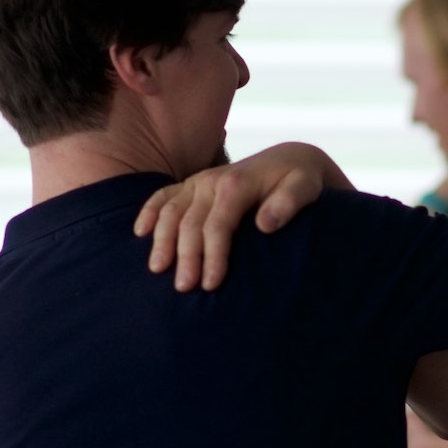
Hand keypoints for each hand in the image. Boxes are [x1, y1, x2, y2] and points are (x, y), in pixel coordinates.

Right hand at [134, 142, 350, 291]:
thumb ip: (289, 203)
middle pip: (190, 222)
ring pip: (171, 211)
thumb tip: (264, 225)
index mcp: (236, 184)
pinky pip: (164, 195)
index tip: (211, 284)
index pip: (218, 225)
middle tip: (183, 288)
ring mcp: (198, 182)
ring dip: (161, 240)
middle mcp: (211, 181)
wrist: (291, 160)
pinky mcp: (192, 184)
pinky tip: (141, 233)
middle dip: (185, 256)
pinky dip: (149, 211)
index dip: (212, 255)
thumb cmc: (300, 180)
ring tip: (158, 269)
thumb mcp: (306, 187)